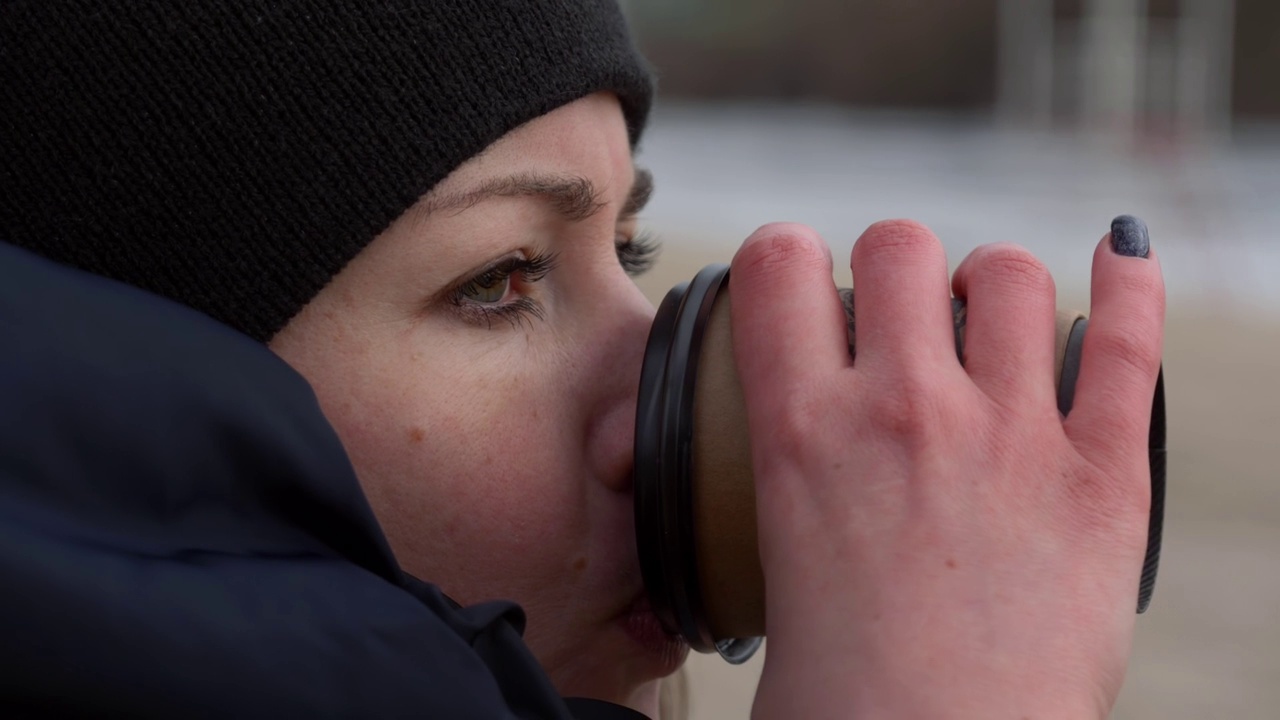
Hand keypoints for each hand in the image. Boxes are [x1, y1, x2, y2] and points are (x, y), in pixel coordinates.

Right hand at [730, 219, 1163, 718]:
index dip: (786, 258)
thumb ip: (783, 491)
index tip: (804, 284)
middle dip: (897, 267)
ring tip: (989, 324)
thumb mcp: (768, 567)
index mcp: (801, 433)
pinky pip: (1126, 343)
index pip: (777, 264)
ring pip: (1008, 275)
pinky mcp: (1104, 479)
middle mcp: (903, 411)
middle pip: (899, 246)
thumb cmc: (841, 704)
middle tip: (902, 320)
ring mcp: (1011, 436)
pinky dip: (1129, 285)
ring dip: (992, 285)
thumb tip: (790, 471)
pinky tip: (1118, 256)